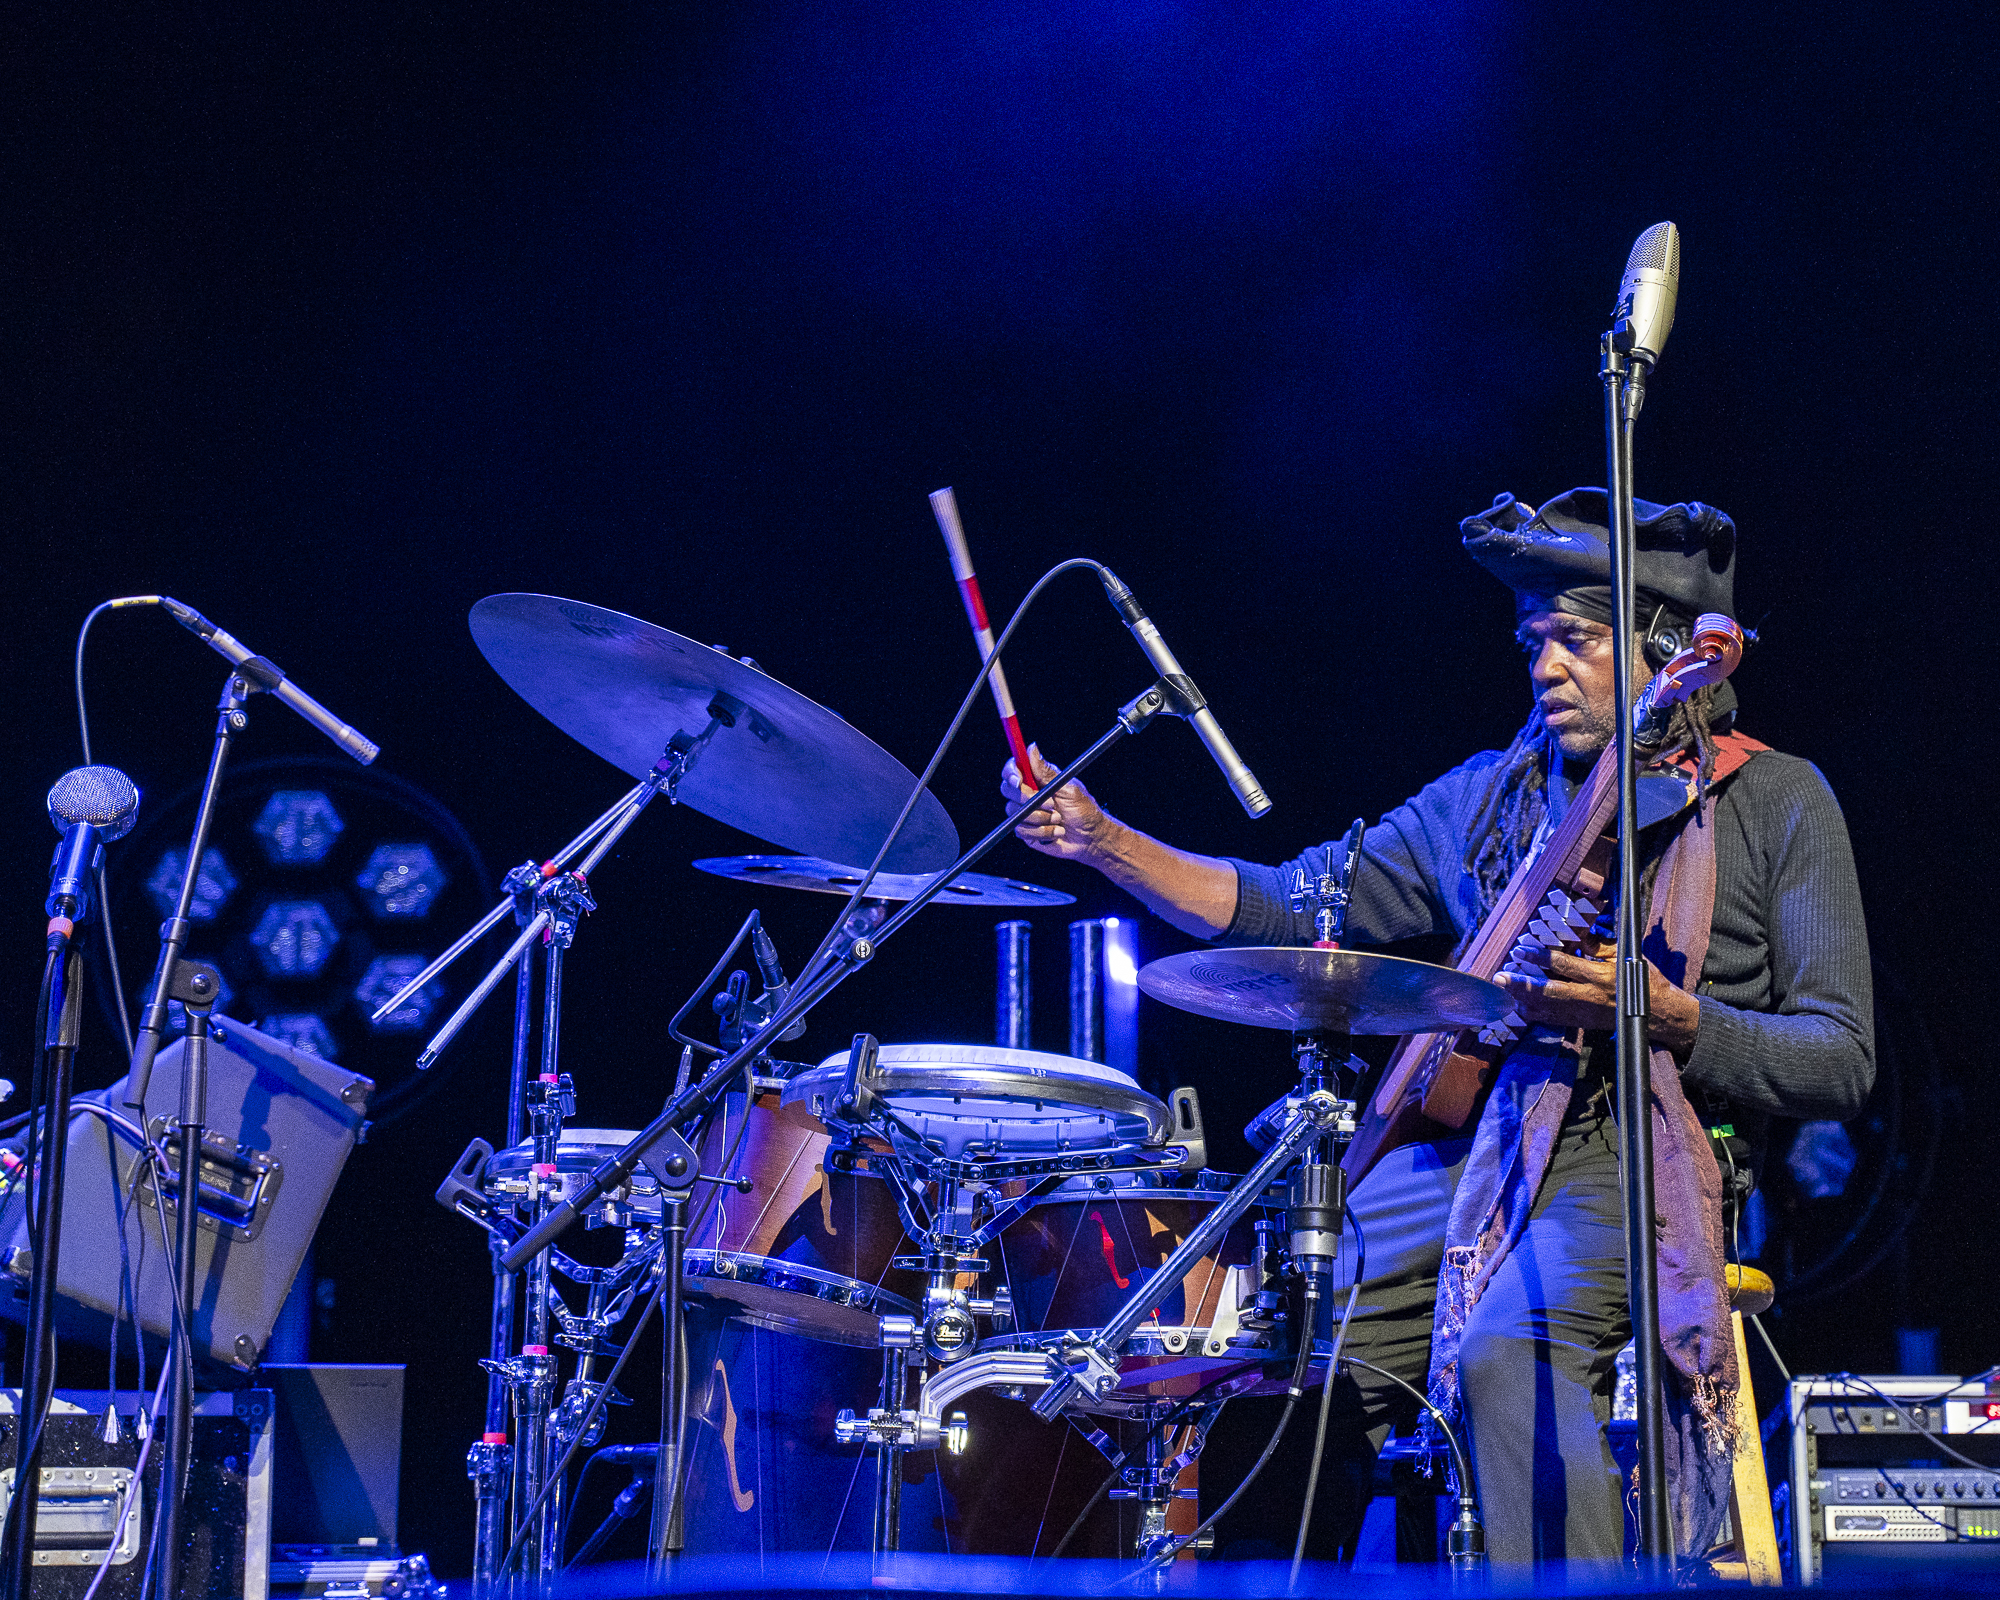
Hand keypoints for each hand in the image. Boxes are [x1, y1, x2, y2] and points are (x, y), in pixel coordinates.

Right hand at [1002, 745, 1119, 864]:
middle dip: (1027, 799)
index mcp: (1037, 778)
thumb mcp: (1068, 788)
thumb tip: (1031, 747)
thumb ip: (1046, 772)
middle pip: (1008, 790)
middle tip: (1051, 804)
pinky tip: (1056, 832)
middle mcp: (1028, 794)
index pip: (1013, 769)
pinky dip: (1042, 832)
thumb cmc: (1084, 810)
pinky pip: (1021, 830)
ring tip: (1059, 819)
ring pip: (1016, 813)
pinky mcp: (1026, 831)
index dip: (1011, 772)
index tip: (1019, 781)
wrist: (1090, 839)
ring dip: (1041, 818)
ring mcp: (1025, 813)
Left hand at [1492, 930, 1700, 1056]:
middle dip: (1522, 984)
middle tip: (1500, 976)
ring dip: (1522, 1000)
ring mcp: (1583, 1013)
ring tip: (1503, 991)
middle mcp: (1588, 997)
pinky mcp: (1582, 1023)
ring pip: (1546, 1009)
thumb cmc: (1643, 980)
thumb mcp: (1623, 956)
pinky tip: (1518, 1008)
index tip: (1521, 947)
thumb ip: (1597, 946)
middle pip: (1548, 991)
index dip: (1541, 956)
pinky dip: (1534, 1015)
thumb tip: (1575, 934)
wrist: (1658, 1015)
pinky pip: (1552, 1021)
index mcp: (1599, 976)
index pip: (1564, 965)